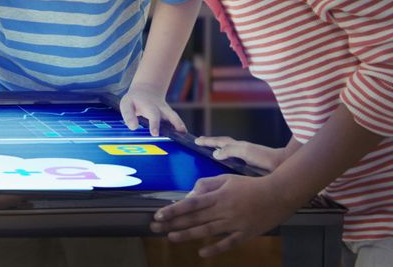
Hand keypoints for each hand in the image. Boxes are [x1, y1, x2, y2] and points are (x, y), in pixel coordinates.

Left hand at [120, 82, 185, 135]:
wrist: (145, 90)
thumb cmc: (134, 100)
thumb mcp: (126, 104)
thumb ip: (129, 115)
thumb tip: (133, 127)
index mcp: (148, 104)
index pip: (153, 114)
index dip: (154, 124)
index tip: (155, 134)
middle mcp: (160, 107)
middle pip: (169, 114)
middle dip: (174, 123)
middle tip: (179, 133)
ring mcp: (166, 110)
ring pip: (174, 116)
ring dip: (180, 125)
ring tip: (184, 134)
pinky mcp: (169, 114)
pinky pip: (175, 120)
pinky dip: (180, 127)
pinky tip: (183, 136)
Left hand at [150, 174, 301, 257]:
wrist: (279, 194)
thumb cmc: (250, 185)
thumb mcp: (226, 179)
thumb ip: (207, 185)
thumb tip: (190, 194)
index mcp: (218, 196)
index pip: (190, 204)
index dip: (173, 210)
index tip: (158, 215)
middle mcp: (223, 210)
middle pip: (194, 219)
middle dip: (172, 223)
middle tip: (155, 228)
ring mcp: (234, 224)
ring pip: (206, 231)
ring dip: (187, 235)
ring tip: (171, 237)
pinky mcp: (246, 234)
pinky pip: (228, 243)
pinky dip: (215, 249)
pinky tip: (202, 253)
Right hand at [195, 135, 287, 172]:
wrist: (282, 166)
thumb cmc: (264, 157)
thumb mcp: (244, 151)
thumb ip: (229, 150)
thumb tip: (215, 153)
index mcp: (238, 146)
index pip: (219, 141)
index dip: (207, 141)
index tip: (195, 140)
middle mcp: (240, 151)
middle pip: (223, 145)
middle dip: (211, 143)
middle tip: (200, 143)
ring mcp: (245, 159)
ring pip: (228, 154)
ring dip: (218, 152)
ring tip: (209, 155)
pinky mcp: (249, 168)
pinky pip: (233, 163)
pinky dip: (226, 163)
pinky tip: (225, 169)